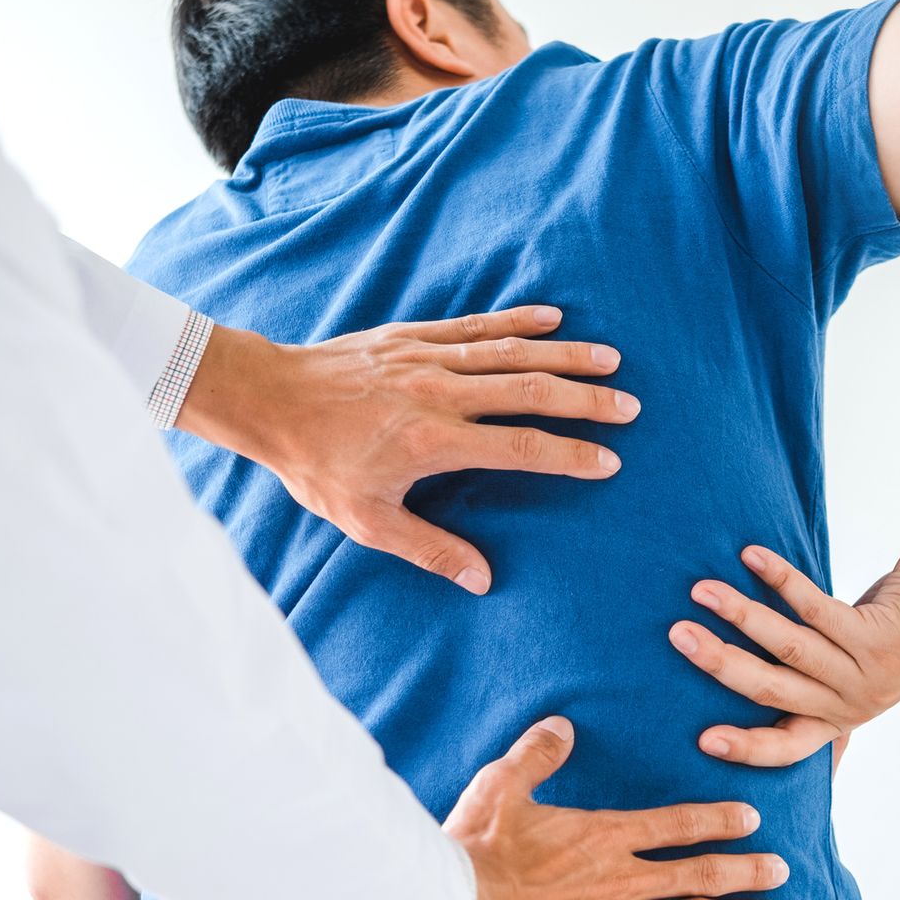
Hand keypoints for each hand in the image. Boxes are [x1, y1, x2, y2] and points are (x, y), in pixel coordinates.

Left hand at [175, 306, 637, 593]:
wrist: (269, 398)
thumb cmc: (315, 464)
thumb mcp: (365, 520)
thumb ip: (428, 548)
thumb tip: (482, 580)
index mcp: (433, 441)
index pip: (520, 448)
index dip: (570, 455)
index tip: (609, 461)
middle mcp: (440, 393)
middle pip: (529, 391)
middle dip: (585, 399)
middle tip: (630, 407)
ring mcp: (428, 358)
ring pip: (511, 352)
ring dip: (564, 356)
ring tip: (611, 360)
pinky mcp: (413, 336)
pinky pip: (476, 325)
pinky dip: (517, 320)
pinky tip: (552, 319)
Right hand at [446, 717, 788, 899]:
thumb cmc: (476, 850)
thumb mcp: (501, 787)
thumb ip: (537, 756)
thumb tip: (561, 724)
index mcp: (602, 835)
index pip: (675, 825)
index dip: (717, 820)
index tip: (751, 818)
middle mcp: (621, 880)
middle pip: (699, 873)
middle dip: (745, 870)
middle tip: (781, 870)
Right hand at [667, 545, 899, 766]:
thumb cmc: (891, 634)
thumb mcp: (856, 676)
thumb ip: (815, 688)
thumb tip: (756, 694)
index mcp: (838, 717)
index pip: (788, 746)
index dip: (746, 748)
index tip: (703, 742)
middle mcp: (851, 702)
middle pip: (773, 689)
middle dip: (719, 664)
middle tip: (676, 637)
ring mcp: (865, 670)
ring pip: (788, 645)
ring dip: (739, 615)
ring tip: (700, 591)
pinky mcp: (875, 634)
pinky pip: (815, 606)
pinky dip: (779, 579)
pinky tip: (751, 556)